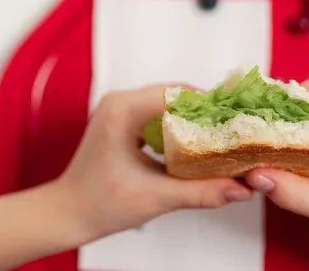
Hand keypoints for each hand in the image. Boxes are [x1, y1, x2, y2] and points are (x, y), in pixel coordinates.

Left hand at [0, 84, 251, 270]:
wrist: (69, 213)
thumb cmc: (97, 203)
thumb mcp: (156, 197)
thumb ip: (201, 192)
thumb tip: (239, 188)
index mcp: (123, 110)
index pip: (178, 94)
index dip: (211, 106)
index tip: (236, 120)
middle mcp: (120, 102)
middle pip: (177, 95)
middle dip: (207, 113)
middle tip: (235, 131)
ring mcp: (121, 109)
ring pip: (170, 103)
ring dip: (195, 119)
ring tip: (222, 138)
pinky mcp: (124, 121)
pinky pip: (160, 114)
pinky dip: (181, 126)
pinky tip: (198, 145)